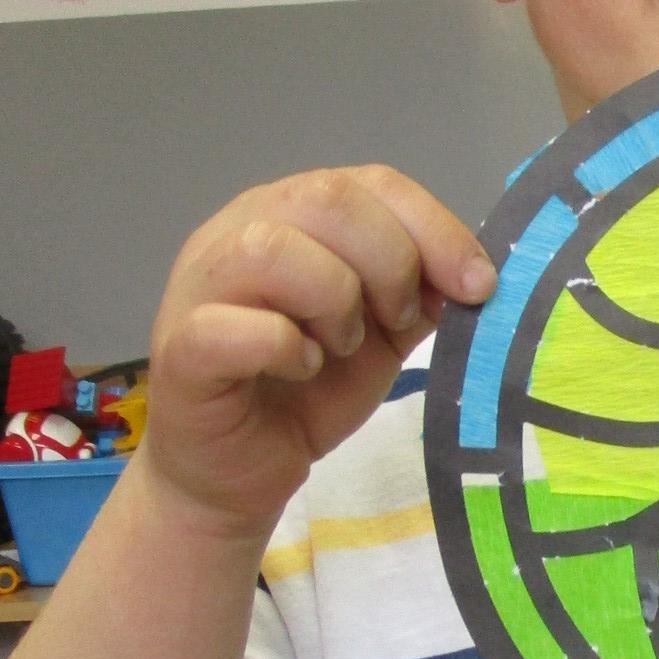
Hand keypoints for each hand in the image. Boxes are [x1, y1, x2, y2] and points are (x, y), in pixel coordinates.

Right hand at [143, 165, 493, 542]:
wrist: (237, 475)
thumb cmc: (304, 395)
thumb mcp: (383, 336)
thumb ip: (420, 295)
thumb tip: (472, 274)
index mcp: (291, 216)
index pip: (370, 184)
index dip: (434, 228)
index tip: (478, 287)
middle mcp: (237, 233)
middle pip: (326, 200)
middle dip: (390, 263)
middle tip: (396, 322)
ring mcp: (199, 288)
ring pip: (271, 249)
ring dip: (333, 300)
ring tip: (340, 347)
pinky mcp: (180, 351)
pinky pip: (234, 326)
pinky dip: (284, 346)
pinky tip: (301, 369)